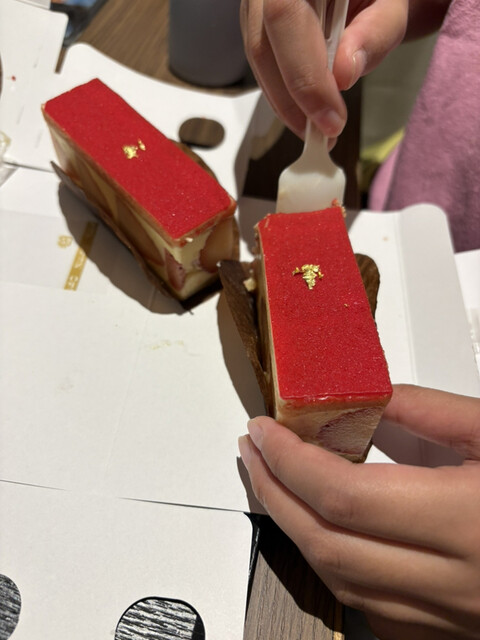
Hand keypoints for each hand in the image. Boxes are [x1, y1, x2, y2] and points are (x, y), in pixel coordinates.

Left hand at [238, 384, 479, 638]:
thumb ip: (432, 411)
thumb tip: (366, 394)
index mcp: (469, 520)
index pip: (345, 496)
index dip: (291, 461)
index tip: (262, 429)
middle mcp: (456, 581)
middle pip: (327, 545)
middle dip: (274, 494)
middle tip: (253, 451)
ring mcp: (450, 619)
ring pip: (341, 582)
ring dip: (294, 527)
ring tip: (274, 480)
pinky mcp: (448, 635)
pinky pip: (371, 608)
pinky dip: (333, 563)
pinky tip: (323, 529)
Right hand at [240, 0, 407, 138]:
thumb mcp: (390, 3)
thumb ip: (375, 32)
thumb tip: (342, 74)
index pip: (285, 14)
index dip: (303, 73)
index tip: (329, 119)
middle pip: (261, 44)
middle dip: (292, 99)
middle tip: (325, 133)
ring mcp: (255, 2)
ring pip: (256, 57)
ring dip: (285, 102)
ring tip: (317, 129)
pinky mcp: (255, 21)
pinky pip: (261, 62)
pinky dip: (283, 93)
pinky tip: (306, 111)